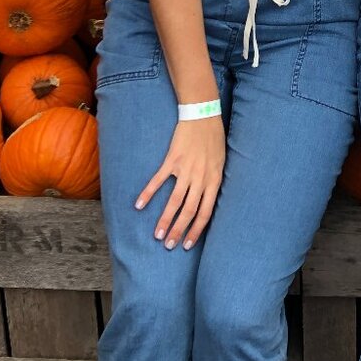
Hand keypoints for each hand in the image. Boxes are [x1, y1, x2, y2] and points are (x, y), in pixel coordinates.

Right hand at [135, 118, 225, 250]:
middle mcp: (200, 178)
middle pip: (189, 211)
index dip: (196, 230)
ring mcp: (186, 169)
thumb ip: (214, 181)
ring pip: (175, 201)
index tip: (187, 244)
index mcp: (214, 180)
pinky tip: (139, 205)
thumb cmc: (213, 138)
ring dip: (164, 220)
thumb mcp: (221, 162)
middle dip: (178, 231)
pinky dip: (148, 193)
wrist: (203, 115)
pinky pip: (158, 180)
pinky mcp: (173, 160)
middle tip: (168, 245)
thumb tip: (207, 200)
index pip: (205, 213)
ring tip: (156, 235)